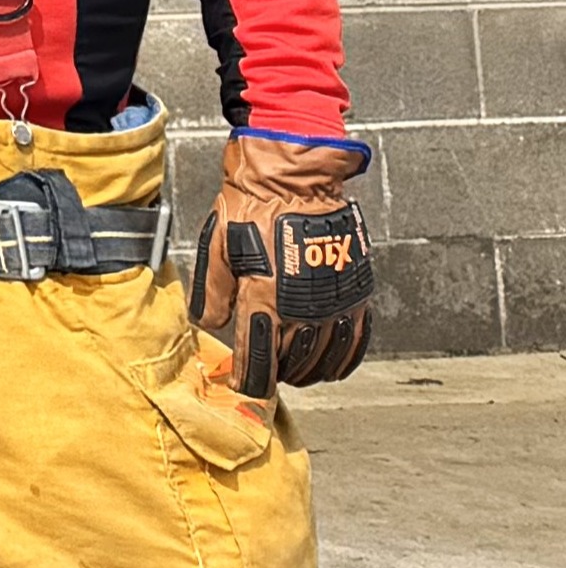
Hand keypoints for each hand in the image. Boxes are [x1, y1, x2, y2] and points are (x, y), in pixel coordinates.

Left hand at [192, 133, 373, 397]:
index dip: (250, 378)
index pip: (258, 354)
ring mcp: (334, 298)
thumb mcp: (217, 246)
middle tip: (265, 374)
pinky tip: (332, 365)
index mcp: (265, 296)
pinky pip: (355, 337)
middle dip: (276, 373)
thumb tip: (211, 323)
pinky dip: (344, 357)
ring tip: (294, 372)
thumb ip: (214, 291)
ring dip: (307, 370)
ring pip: (324, 355)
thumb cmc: (251, 207)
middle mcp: (304, 304)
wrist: (294, 177)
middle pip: (292, 360)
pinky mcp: (355, 289)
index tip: (243, 389)